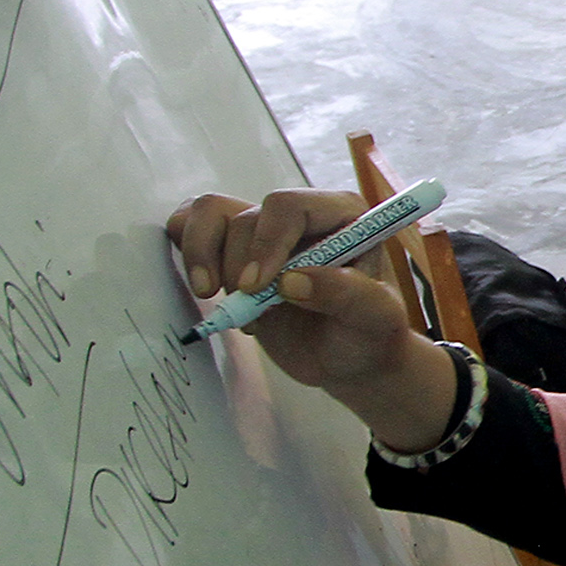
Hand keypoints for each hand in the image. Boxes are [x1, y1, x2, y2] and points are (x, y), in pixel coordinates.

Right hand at [165, 189, 423, 396]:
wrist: (345, 358)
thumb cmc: (367, 336)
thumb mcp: (377, 320)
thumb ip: (347, 295)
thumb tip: (292, 280)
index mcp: (342, 216)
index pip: (288, 206)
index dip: (266, 243)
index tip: (258, 287)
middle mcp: (300, 214)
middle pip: (246, 219)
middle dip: (240, 268)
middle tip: (255, 311)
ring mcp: (263, 230)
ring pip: (210, 213)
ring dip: (204, 258)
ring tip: (222, 300)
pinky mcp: (233, 248)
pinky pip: (190, 225)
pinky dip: (189, 253)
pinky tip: (207, 289)